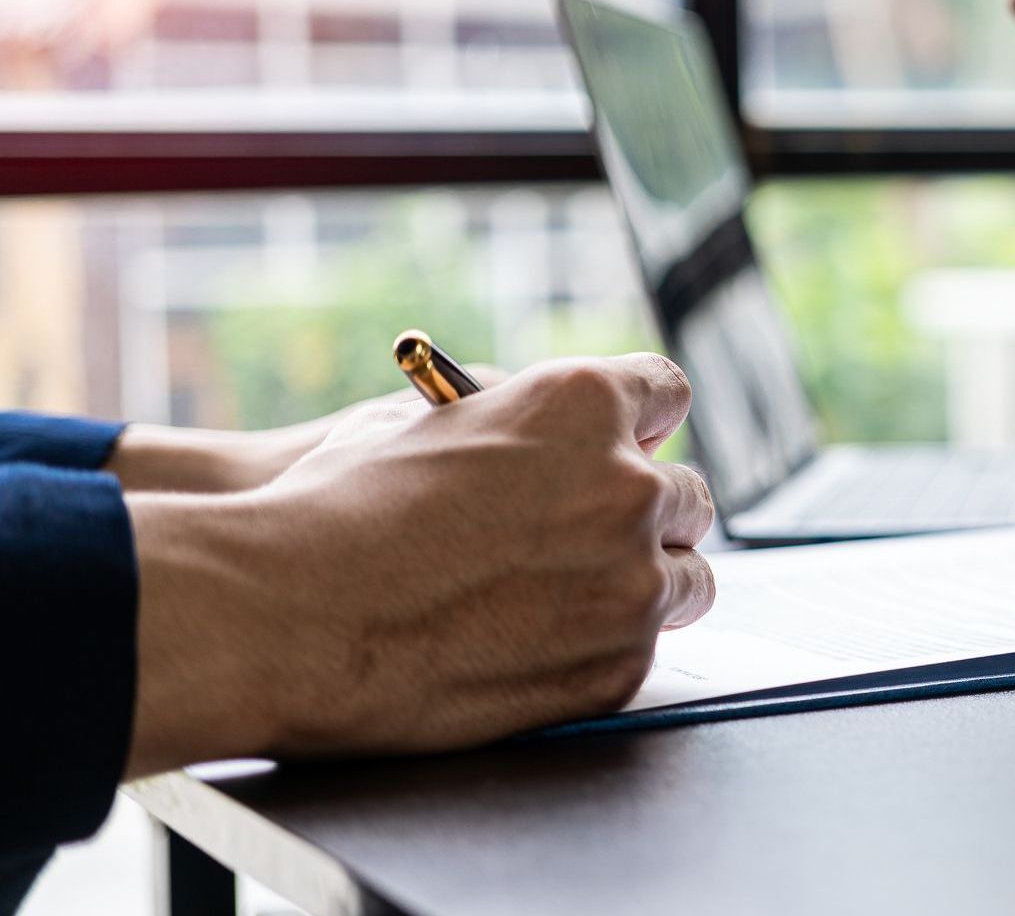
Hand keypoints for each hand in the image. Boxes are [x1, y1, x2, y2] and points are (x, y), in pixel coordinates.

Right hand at [124, 354, 712, 775]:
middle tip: (589, 533)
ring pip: (686, 578)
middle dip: (643, 510)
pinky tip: (538, 645)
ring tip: (571, 594)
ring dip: (642, 580)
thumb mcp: (427, 422)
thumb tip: (555, 438)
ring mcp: (632, 582)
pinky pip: (644, 648)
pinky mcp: (617, 667)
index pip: (665, 392)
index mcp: (584, 404)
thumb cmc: (333, 511)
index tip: (627, 441)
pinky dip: (604, 646)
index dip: (639, 420)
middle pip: (684, 495)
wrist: (283, 618)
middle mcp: (628, 487)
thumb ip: (518, 426)